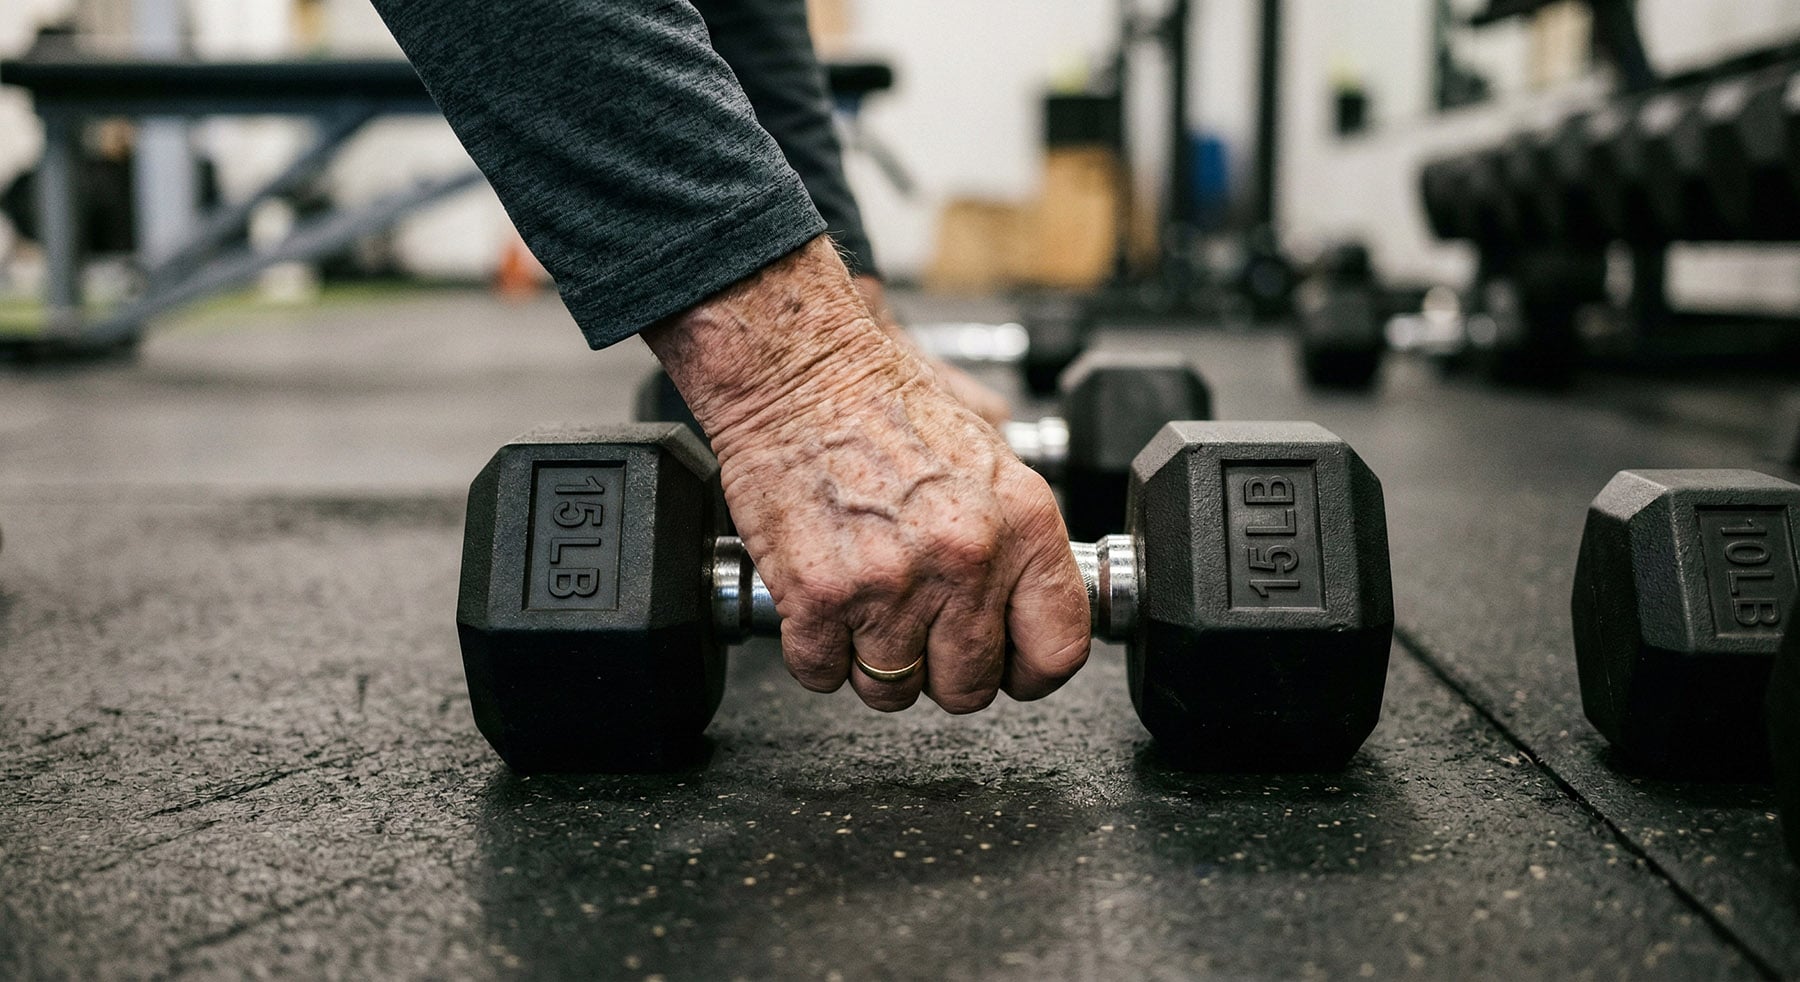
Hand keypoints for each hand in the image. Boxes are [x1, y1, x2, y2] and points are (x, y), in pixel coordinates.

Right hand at [643, 238, 1088, 712]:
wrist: (800, 374)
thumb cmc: (885, 406)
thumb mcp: (990, 454)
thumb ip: (1019, 530)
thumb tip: (1038, 590)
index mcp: (1022, 524)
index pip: (1057, 649)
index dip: (1027, 672)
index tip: (1007, 668)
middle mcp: (966, 558)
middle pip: (969, 686)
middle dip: (938, 670)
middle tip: (914, 628)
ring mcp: (892, 583)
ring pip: (891, 689)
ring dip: (871, 661)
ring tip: (862, 606)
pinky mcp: (821, 596)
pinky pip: (823, 672)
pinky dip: (815, 652)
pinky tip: (820, 606)